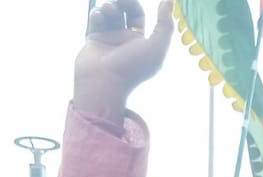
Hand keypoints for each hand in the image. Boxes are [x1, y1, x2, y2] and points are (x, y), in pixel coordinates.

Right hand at [75, 1, 174, 121]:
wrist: (103, 83)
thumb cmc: (131, 68)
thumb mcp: (156, 47)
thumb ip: (165, 24)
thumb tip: (169, 0)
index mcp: (140, 42)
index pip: (137, 14)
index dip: (133, 4)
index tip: (129, 0)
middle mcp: (124, 40)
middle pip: (122, 12)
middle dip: (120, 2)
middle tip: (116, 2)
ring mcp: (107, 40)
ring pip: (108, 15)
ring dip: (108, 7)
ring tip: (107, 10)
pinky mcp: (93, 40)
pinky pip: (95, 21)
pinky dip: (96, 14)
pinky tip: (98, 16)